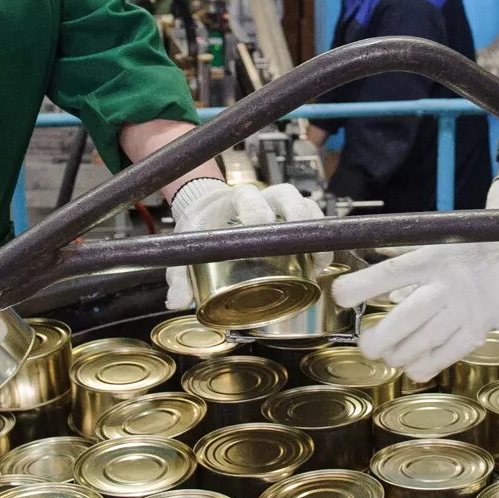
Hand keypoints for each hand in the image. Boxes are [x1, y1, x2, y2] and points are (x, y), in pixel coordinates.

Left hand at [165, 179, 327, 307]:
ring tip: (320, 260)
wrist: (210, 207)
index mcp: (234, 198)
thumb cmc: (201, 225)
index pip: (249, 197)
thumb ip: (180, 274)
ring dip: (315, 230)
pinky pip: (315, 219)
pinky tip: (322, 261)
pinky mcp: (294, 214)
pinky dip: (321, 237)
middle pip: (287, 196)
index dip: (257, 211)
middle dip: (296, 218)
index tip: (259, 228)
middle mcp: (263, 196)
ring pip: (307, 205)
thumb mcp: (188, 244)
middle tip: (298, 247)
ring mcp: (282, 203)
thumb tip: (176, 302)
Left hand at [332, 235, 498, 380]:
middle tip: (366, 346)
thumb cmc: (469, 249)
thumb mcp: (436, 242)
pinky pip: (447, 354)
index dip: (361, 285)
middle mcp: (446, 284)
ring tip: (389, 356)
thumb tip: (368, 250)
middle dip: (381, 336)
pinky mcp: (477, 328)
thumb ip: (402, 252)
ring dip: (400, 354)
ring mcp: (463, 309)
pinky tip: (413, 369)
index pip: (389, 273)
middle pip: (407, 316)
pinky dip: (426, 365)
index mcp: (430, 259)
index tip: (339, 295)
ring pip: (425, 340)